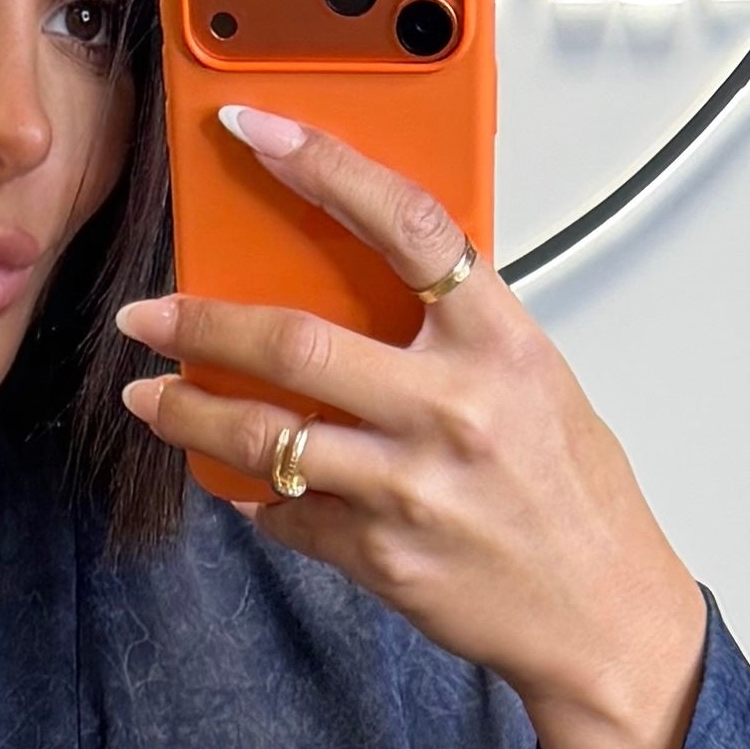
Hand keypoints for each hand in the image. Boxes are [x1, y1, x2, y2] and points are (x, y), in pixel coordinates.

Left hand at [116, 112, 706, 748]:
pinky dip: (259, 497)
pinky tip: (245, 484)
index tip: (255, 132)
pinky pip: (289, 514)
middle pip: (296, 344)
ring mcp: (412, 487)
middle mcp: (453, 408)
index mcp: (498, 342)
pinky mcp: (382, 555)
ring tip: (152, 399)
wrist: (601, 616)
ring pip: (266, 439)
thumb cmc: (570, 494)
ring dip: (192, 416)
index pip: (404, 223)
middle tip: (147, 315)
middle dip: (201, 325)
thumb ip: (454, 331)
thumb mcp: (534, 380)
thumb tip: (361, 284)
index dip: (324, 166)